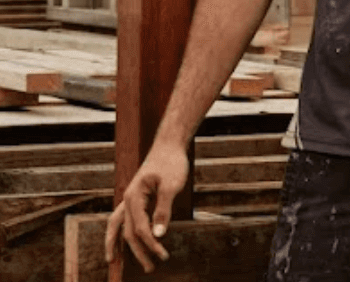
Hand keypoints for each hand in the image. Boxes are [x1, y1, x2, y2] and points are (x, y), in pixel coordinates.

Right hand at [105, 142, 188, 272]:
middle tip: (150, 268)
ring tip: (114, 262)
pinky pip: (123, 219)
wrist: (169, 144)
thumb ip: (163, 210)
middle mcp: (127, 199)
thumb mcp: (172, 185)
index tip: (163, 255)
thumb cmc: (171, 162)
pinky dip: (120, 232)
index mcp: (134, 196)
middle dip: (138, 251)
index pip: (139, 228)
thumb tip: (158, 236)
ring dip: (119, 245)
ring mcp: (129, 198)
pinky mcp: (135, 197)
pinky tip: (124, 241)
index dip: (151, 243)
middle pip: (128, 232)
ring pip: (117, 226)